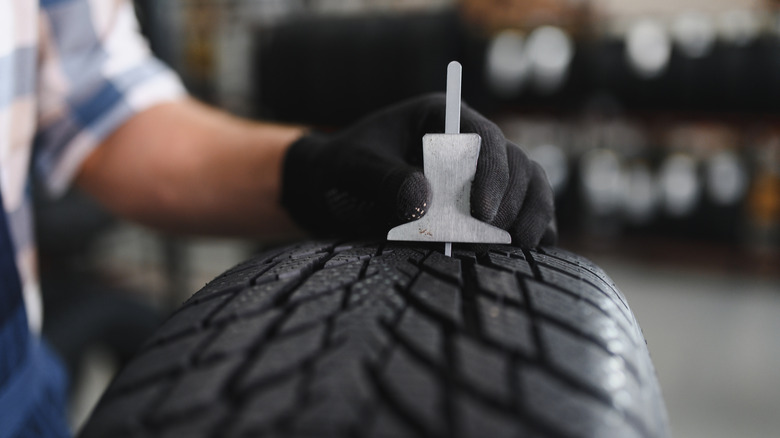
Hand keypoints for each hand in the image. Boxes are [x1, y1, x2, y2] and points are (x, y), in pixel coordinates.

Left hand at [280, 94, 555, 246]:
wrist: (333, 186)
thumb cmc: (343, 167)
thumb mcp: (353, 167)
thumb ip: (385, 179)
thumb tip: (424, 202)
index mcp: (440, 117)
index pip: (483, 137)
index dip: (492, 173)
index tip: (482, 213)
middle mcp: (469, 141)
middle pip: (515, 163)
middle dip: (512, 202)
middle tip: (493, 240)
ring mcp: (482, 172)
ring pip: (530, 183)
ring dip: (532, 214)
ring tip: (520, 247)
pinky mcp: (486, 200)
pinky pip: (526, 208)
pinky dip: (536, 226)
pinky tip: (533, 249)